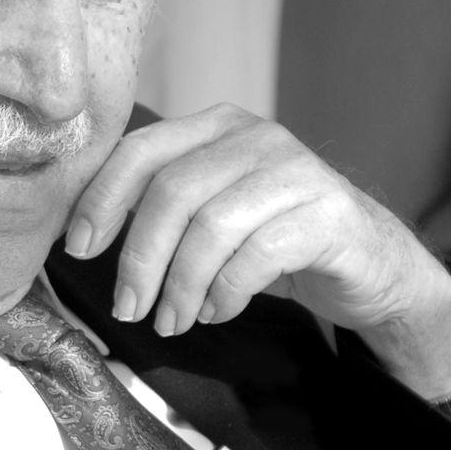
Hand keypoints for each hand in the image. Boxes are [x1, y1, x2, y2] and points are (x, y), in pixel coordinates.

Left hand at [66, 105, 450, 403]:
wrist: (373, 266)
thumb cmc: (277, 242)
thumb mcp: (213, 216)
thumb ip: (162, 208)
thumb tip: (83, 235)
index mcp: (217, 127)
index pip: (141, 150)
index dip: (102, 199)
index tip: (78, 249)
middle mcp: (256, 138)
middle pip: (172, 193)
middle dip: (139, 259)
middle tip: (128, 309)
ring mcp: (297, 172)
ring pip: (212, 226)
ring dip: (181, 285)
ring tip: (173, 322)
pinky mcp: (328, 214)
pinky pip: (258, 255)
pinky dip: (226, 292)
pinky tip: (217, 311)